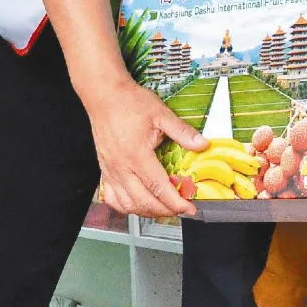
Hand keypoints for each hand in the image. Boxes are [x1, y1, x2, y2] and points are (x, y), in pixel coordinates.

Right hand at [84, 75, 207, 217]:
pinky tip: (138, 204)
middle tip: (181, 209)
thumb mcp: (161, 114)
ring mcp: (111, 170)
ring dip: (147, 212)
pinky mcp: (104, 170)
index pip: (159, 188)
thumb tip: (202, 144)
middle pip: (144, 202)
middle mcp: (122, 167)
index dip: (176, 202)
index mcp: (137, 155)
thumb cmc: (129, 102)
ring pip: (127, 204)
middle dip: (166, 211)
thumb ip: (182, 131)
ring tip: (164, 209)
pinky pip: (113, 198)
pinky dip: (126, 207)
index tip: (189, 208)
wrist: (104, 95)